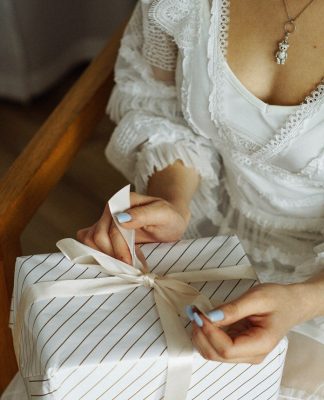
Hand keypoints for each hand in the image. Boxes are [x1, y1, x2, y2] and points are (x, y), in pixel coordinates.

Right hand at [77, 192, 190, 263]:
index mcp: (123, 201)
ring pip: (89, 240)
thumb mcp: (163, 214)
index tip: (131, 263)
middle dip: (113, 254)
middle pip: (98, 236)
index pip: (112, 228)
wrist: (169, 220)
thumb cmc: (169, 217)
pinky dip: (97, 253)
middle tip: (129, 266)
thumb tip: (121, 218)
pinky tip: (113, 259)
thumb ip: (144, 214)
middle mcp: (111, 209)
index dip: (120, 249)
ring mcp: (105, 220)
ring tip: (124, 262)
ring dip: (104, 255)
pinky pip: (88, 242)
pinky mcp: (103, 230)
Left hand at [190, 282, 307, 363]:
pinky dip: (205, 333)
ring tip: (197, 313)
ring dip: (200, 335)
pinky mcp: (238, 345)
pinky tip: (203, 318)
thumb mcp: (257, 298)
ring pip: (212, 353)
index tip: (199, 314)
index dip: (209, 333)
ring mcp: (244, 352)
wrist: (291, 304)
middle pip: (216, 354)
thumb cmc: (278, 299)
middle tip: (194, 311)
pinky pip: (216, 345)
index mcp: (260, 344)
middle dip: (200, 334)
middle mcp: (251, 354)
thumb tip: (210, 316)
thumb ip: (234, 309)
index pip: (226, 349)